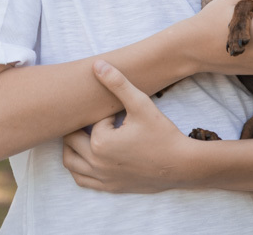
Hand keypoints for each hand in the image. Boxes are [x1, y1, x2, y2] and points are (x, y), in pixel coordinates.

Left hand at [62, 61, 191, 192]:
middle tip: (97, 120)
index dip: (104, 115)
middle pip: (70, 140)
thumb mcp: (140, 104)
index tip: (120, 116)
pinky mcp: (110, 188)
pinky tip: (92, 156)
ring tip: (88, 135)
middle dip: (80, 127)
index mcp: (101, 143)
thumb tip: (97, 64)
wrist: (182, 165)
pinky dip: (79, 168)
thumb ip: (117, 83)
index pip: (90, 122)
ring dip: (72, 148)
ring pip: (70, 163)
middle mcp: (97, 164)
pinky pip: (82, 180)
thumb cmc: (162, 134)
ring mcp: (102, 179)